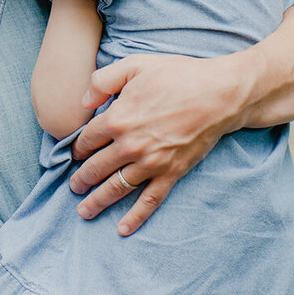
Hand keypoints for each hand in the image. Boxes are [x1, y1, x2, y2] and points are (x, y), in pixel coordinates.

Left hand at [70, 53, 241, 234]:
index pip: (86, 140)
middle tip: (73, 186)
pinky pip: (149, 201)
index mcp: (117, 119)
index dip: (77, 148)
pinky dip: (135, 217)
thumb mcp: (134, 65)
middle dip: (81, 179)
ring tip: (84, 210)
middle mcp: (130, 146)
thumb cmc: (178, 75)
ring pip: (116, 188)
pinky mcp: (171, 173)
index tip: (74, 154)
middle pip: (96, 168)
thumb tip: (83, 101)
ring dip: (97, 201)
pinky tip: (122, 229)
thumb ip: (102, 80)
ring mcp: (151, 163)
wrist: (220, 94)